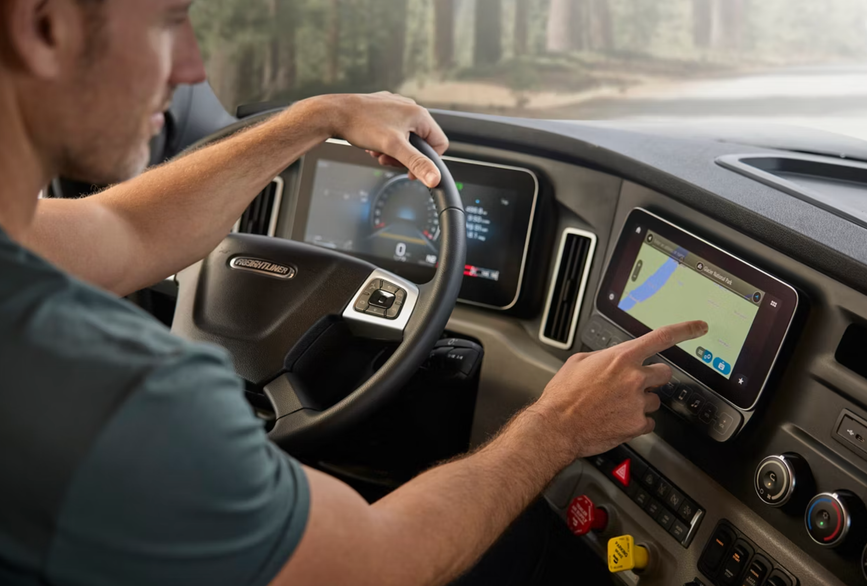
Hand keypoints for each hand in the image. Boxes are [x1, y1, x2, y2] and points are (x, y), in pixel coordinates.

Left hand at [318, 92, 448, 187]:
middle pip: (420, 142)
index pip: (439, 143)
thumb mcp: (394, 148)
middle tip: (388, 159)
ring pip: (404, 137)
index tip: (410, 170)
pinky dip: (384, 140)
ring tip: (378, 151)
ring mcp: (395, 106)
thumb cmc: (362, 125)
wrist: (334, 113)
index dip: (427, 161)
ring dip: (392, 150)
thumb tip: (434, 178)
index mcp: (418, 114)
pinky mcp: (383, 108)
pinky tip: (372, 143)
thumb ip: (417, 163)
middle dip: (404, 155)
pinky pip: (392, 129)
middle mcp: (409, 107)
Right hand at [531, 320, 707, 458]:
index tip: (699, 327)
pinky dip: (636, 422)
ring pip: (654, 400)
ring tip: (616, 407)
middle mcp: (634, 378)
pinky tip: (618, 420)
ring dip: (640, 402)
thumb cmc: (563, 396)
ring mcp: (638, 402)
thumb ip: (603, 358)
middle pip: (664, 373)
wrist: (557, 427)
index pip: (662, 337)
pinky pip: (648, 422)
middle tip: (636, 384)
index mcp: (621, 358)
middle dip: (653, 377)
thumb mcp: (578, 363)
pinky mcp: (637, 424)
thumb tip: (611, 360)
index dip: (685, 330)